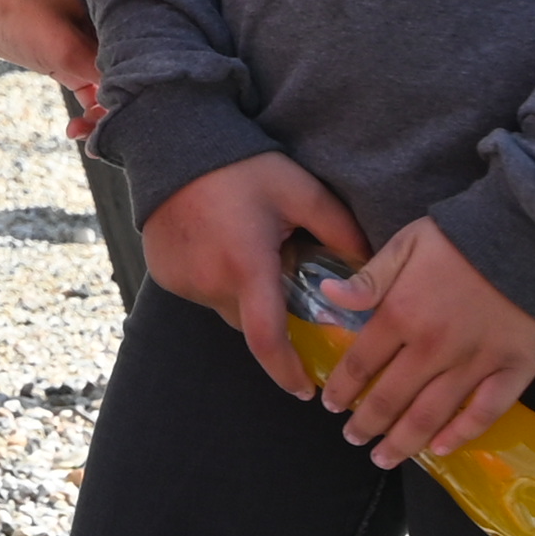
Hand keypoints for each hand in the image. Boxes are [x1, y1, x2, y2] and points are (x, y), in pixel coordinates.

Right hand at [139, 149, 372, 397]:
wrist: (172, 144)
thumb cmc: (243, 167)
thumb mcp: (301, 193)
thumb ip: (341, 232)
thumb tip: (371, 271)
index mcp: (247, 267)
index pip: (267, 340)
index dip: (287, 372)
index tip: (306, 391)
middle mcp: (210, 282)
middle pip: (250, 322)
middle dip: (270, 313)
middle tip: (280, 280)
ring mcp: (181, 280)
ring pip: (224, 308)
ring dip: (241, 294)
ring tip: (245, 251)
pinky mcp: (163, 273)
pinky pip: (199, 292)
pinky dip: (214, 281)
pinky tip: (217, 247)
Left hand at [313, 216, 534, 463]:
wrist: (519, 239)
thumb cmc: (457, 241)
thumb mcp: (403, 246)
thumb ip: (367, 279)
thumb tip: (327, 296)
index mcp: (401, 315)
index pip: (361, 363)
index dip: (343, 389)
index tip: (332, 406)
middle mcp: (433, 346)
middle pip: (392, 396)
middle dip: (368, 423)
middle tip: (354, 439)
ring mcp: (475, 362)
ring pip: (432, 413)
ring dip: (405, 440)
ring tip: (385, 457)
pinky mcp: (513, 370)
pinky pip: (485, 411)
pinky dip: (462, 433)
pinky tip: (441, 449)